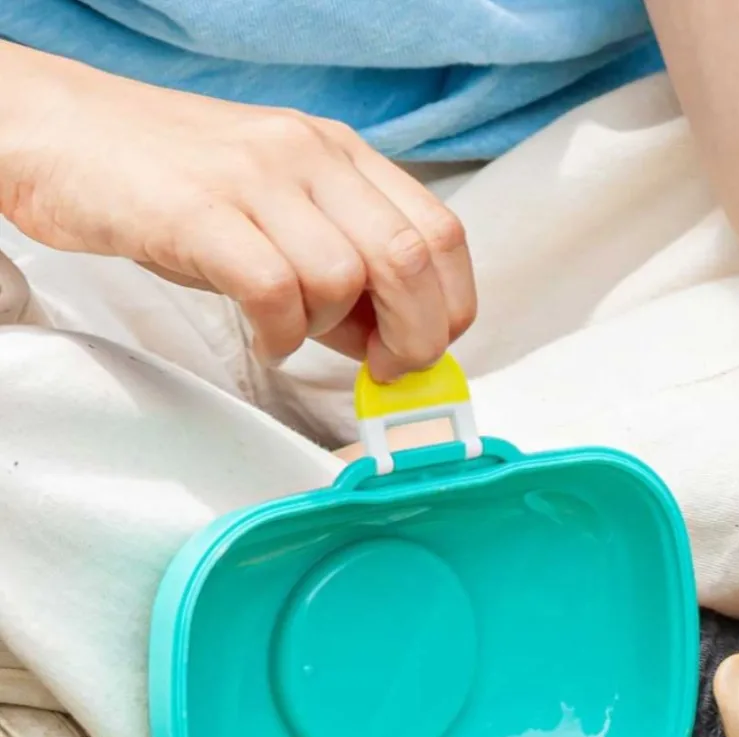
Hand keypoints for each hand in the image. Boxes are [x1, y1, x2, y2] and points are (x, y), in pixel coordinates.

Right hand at [0, 44, 474, 377]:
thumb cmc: (175, 186)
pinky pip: (275, 292)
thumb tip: (395, 347)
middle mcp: (311, 156)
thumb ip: (344, 277)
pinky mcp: (202, 212)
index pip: (440, 233)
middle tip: (381, 371)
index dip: (448, 308)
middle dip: (412, 338)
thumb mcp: (278, 217)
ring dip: (326, 332)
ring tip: (287, 331)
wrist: (66, 138)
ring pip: (342, 279)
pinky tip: (261, 335)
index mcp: (342, 155)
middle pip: (409, 259)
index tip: (421, 352)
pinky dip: (279, 335)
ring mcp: (257, 179)